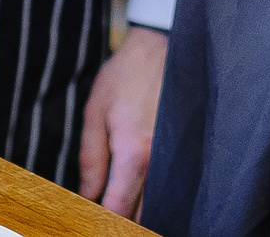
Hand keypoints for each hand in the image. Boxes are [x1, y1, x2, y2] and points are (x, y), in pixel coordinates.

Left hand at [78, 25, 163, 217]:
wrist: (160, 49)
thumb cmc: (125, 77)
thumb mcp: (95, 113)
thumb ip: (90, 159)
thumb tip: (87, 195)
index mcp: (134, 153)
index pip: (119, 208)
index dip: (101, 222)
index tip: (87, 221)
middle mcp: (160, 162)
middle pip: (143, 214)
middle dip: (122, 222)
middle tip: (101, 218)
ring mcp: (176, 159)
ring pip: (159, 203)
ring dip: (140, 212)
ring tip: (118, 209)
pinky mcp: (183, 152)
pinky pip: (169, 186)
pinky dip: (155, 197)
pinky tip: (140, 196)